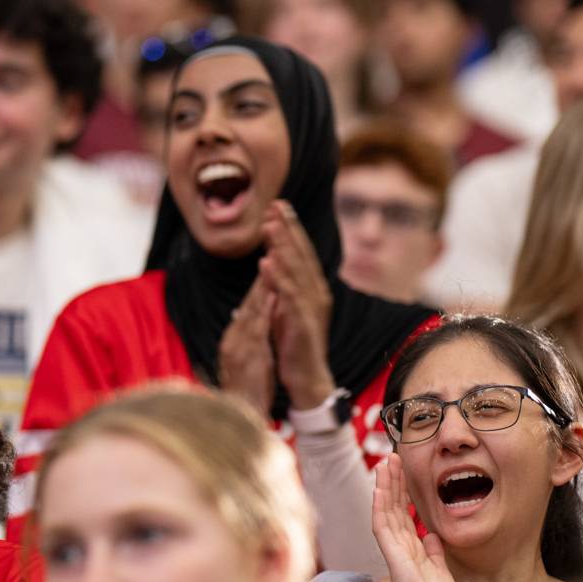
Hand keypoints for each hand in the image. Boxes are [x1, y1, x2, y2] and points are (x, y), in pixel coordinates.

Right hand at [218, 274, 276, 416]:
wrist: (238, 416)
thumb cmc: (246, 393)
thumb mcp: (246, 363)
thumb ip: (248, 342)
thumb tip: (246, 323)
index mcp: (234, 340)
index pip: (247, 308)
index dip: (259, 285)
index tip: (271, 263)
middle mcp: (233, 339)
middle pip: (247, 303)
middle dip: (261, 277)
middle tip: (271, 250)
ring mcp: (238, 346)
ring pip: (250, 310)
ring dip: (262, 285)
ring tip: (273, 261)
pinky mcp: (246, 356)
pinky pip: (257, 329)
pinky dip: (265, 309)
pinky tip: (273, 294)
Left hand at [262, 201, 336, 410]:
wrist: (306, 377)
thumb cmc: (293, 344)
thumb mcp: (286, 309)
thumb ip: (282, 287)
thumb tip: (271, 265)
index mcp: (311, 288)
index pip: (300, 252)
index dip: (290, 228)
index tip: (278, 205)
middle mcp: (315, 292)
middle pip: (300, 254)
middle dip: (287, 228)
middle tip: (275, 204)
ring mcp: (311, 307)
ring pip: (296, 270)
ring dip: (282, 246)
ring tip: (269, 226)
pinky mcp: (303, 322)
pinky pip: (289, 296)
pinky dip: (278, 278)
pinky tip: (266, 262)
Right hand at [372, 455, 455, 581]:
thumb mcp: (440, 570)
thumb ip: (434, 551)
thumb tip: (432, 535)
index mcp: (412, 548)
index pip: (404, 514)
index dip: (402, 492)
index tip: (402, 471)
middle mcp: (400, 545)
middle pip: (393, 507)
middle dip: (392, 482)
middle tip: (392, 457)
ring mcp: (394, 549)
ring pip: (385, 510)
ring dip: (385, 486)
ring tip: (385, 463)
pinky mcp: (393, 553)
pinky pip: (383, 524)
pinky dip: (381, 504)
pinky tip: (381, 487)